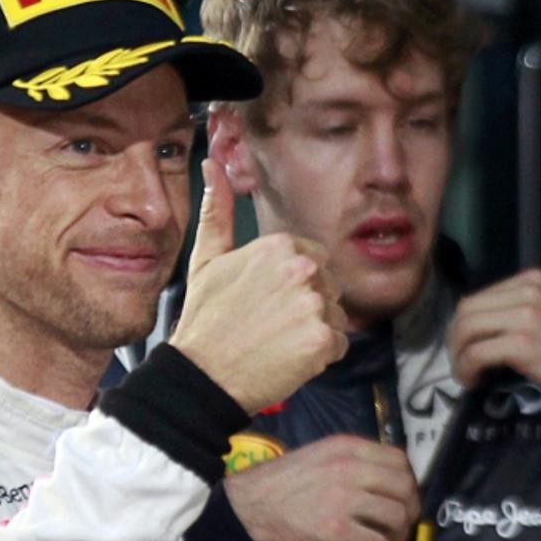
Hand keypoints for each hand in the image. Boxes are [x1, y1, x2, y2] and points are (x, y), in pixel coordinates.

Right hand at [169, 159, 347, 413]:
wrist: (202, 375)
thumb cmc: (205, 319)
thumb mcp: (206, 258)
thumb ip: (216, 210)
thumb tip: (212, 165)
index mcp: (279, 245)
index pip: (313, 260)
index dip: (292, 284)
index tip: (265, 302)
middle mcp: (302, 270)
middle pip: (327, 287)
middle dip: (306, 306)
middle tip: (269, 324)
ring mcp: (315, 305)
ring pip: (335, 316)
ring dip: (313, 331)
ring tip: (276, 341)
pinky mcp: (323, 341)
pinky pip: (338, 346)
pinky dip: (319, 357)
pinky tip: (287, 358)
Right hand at [225, 434, 419, 540]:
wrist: (246, 509)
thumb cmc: (277, 484)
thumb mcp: (316, 457)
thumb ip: (348, 462)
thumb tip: (379, 480)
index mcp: (346, 447)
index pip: (399, 459)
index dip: (408, 481)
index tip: (402, 497)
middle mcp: (351, 468)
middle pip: (404, 488)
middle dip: (409, 510)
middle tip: (400, 525)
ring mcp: (345, 499)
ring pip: (397, 516)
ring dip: (398, 535)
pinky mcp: (338, 530)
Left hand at [446, 268, 540, 406]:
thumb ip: (518, 309)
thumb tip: (481, 325)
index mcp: (531, 281)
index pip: (477, 298)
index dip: (461, 326)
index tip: (463, 347)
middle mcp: (526, 292)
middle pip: (466, 311)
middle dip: (454, 340)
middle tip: (459, 363)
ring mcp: (525, 316)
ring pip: (467, 329)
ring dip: (457, 356)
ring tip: (465, 374)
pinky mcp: (523, 343)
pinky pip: (477, 353)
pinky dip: (466, 368)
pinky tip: (473, 380)